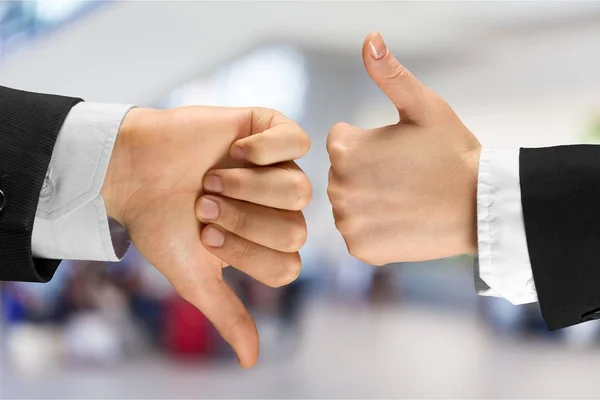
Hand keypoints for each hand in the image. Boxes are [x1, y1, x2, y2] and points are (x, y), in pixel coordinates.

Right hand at [101, 106, 310, 366]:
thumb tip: (252, 362)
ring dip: (248, 188)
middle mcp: (279, 208)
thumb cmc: (162, 225)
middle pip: (297, 229)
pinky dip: (265, 150)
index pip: (288, 265)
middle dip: (242, 221)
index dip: (245, 254)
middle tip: (203, 207)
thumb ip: (228, 315)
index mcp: (267, 244)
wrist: (131, 171)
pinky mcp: (270, 130)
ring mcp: (278, 169)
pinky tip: (234, 152)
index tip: (205, 237)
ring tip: (212, 181)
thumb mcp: (193, 277)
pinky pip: (298, 141)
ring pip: (299, 188)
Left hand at [327, 33, 480, 265]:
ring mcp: (347, 221)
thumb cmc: (452, 152)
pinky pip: (359, 234)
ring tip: (404, 199)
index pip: (341, 142)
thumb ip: (389, 74)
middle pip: (343, 175)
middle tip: (404, 178)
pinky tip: (401, 222)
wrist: (480, 207)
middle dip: (366, 173)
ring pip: (349, 205)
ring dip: (369, 203)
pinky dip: (375, 231)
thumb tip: (369, 37)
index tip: (398, 152)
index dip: (370, 144)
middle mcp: (336, 186)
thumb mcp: (423, 106)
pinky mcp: (360, 249)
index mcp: (343, 149)